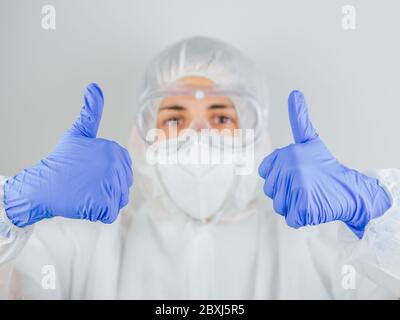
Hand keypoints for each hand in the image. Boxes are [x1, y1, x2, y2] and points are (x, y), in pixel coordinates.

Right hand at [4, 83, 132, 226]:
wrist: (41, 185)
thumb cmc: (60, 161)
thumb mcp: (78, 133)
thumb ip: (91, 113)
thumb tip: (94, 87)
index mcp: (115, 149)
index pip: (124, 170)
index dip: (108, 175)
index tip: (89, 172)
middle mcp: (116, 165)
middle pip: (123, 185)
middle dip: (107, 189)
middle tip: (85, 184)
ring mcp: (110, 184)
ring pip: (119, 200)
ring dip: (104, 201)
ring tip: (85, 192)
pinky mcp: (103, 203)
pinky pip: (111, 213)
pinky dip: (98, 213)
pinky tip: (85, 203)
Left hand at [258, 90, 389, 237]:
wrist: (351, 190)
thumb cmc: (326, 167)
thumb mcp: (310, 141)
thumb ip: (299, 120)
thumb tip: (295, 93)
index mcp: (289, 153)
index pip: (266, 172)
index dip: (280, 177)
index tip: (297, 173)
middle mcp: (291, 168)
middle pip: (272, 191)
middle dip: (286, 193)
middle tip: (307, 186)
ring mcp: (298, 187)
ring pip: (280, 206)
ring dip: (293, 205)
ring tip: (311, 195)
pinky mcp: (305, 207)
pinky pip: (292, 218)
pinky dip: (302, 217)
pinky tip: (315, 206)